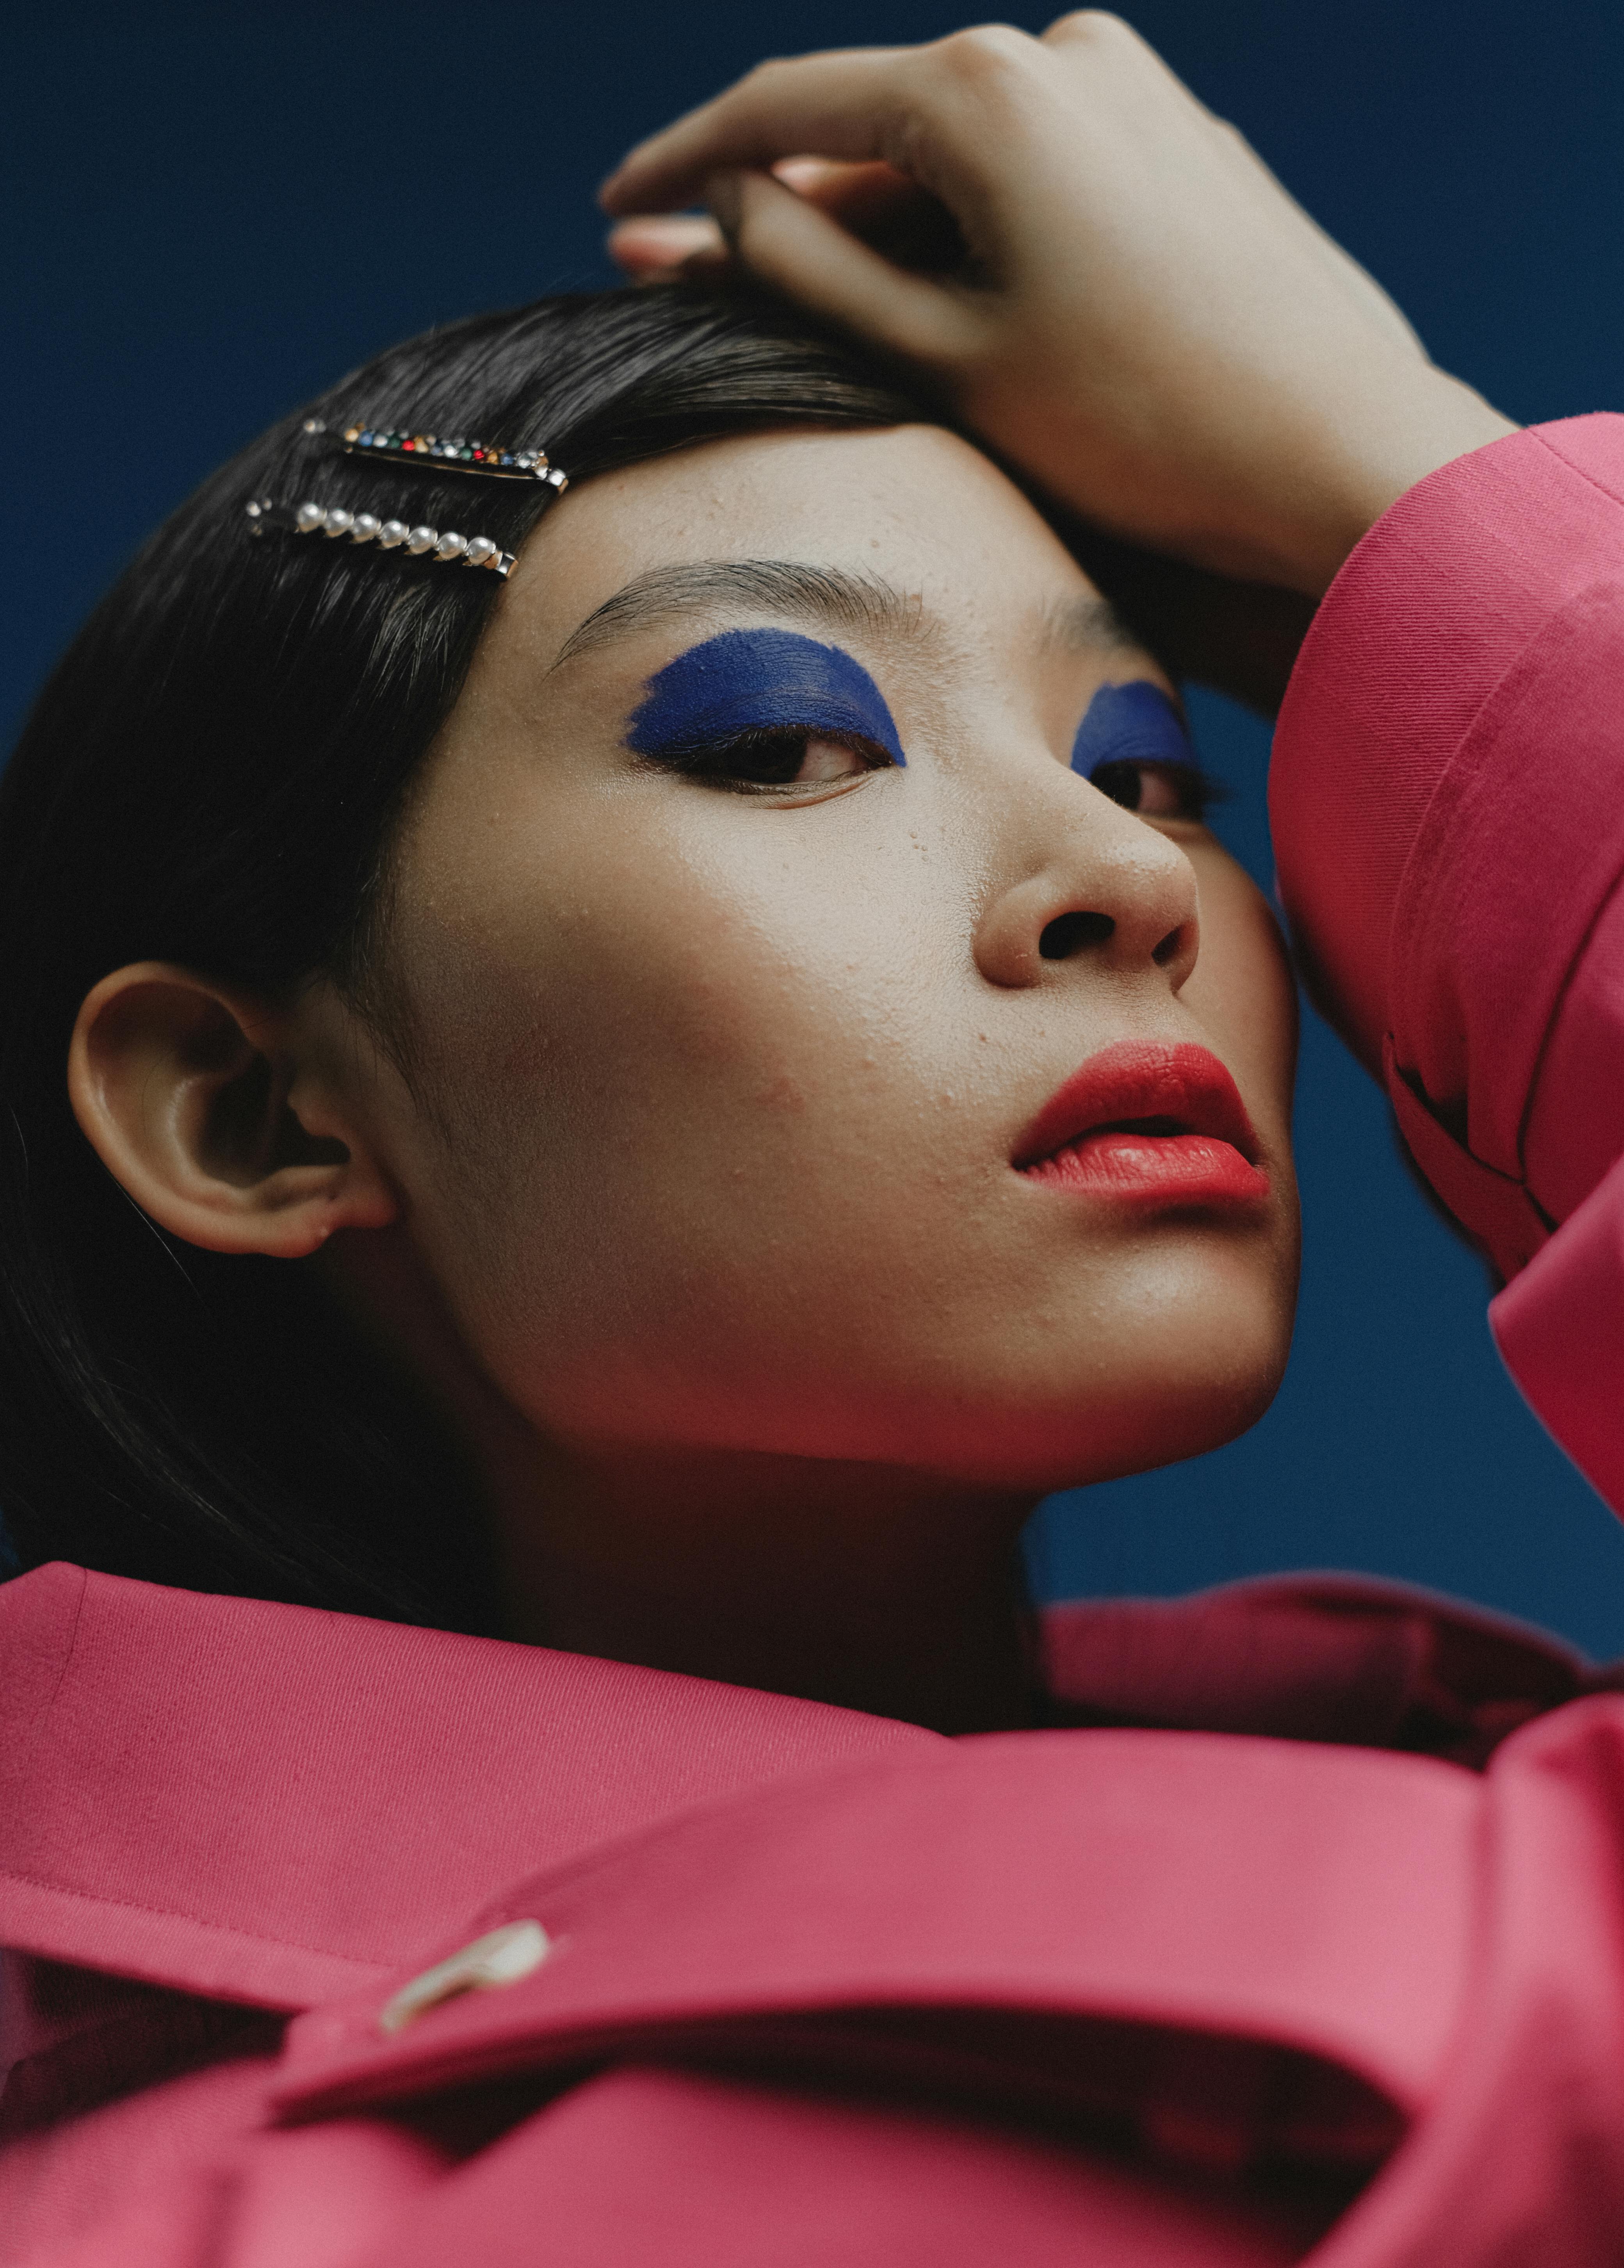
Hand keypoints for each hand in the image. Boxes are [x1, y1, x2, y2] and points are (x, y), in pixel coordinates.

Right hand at [602, 15, 1514, 596]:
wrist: (1340, 457)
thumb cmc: (1141, 425)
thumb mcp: (941, 356)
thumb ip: (810, 270)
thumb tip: (726, 204)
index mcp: (986, 88)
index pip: (786, 111)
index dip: (684, 165)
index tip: (615, 206)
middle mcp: (1064, 56)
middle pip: (873, 137)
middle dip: (777, 209)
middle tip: (673, 268)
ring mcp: (1134, 94)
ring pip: (954, 166)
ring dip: (871, 232)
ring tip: (793, 304)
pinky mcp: (1179, 148)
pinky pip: (1033, 181)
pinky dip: (964, 235)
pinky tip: (925, 296)